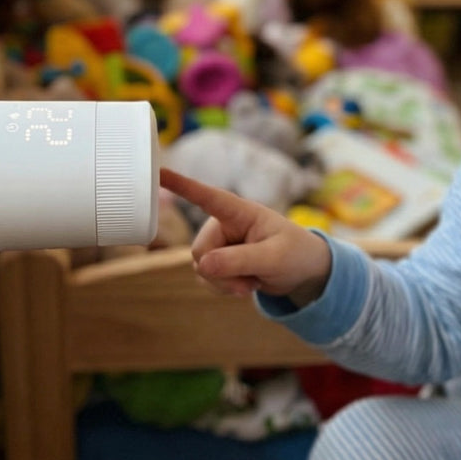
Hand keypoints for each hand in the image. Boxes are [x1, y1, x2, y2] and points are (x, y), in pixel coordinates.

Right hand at [158, 168, 331, 305]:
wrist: (302, 271)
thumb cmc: (294, 254)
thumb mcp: (273, 258)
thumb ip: (238, 260)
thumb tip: (202, 265)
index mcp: (238, 211)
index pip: (205, 196)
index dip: (180, 185)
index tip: (158, 171)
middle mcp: (222, 225)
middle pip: (200, 251)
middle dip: (222, 272)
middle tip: (251, 279)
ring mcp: (217, 244)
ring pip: (201, 269)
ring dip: (226, 283)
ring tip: (252, 280)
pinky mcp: (216, 262)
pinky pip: (205, 280)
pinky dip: (224, 288)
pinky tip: (245, 285)